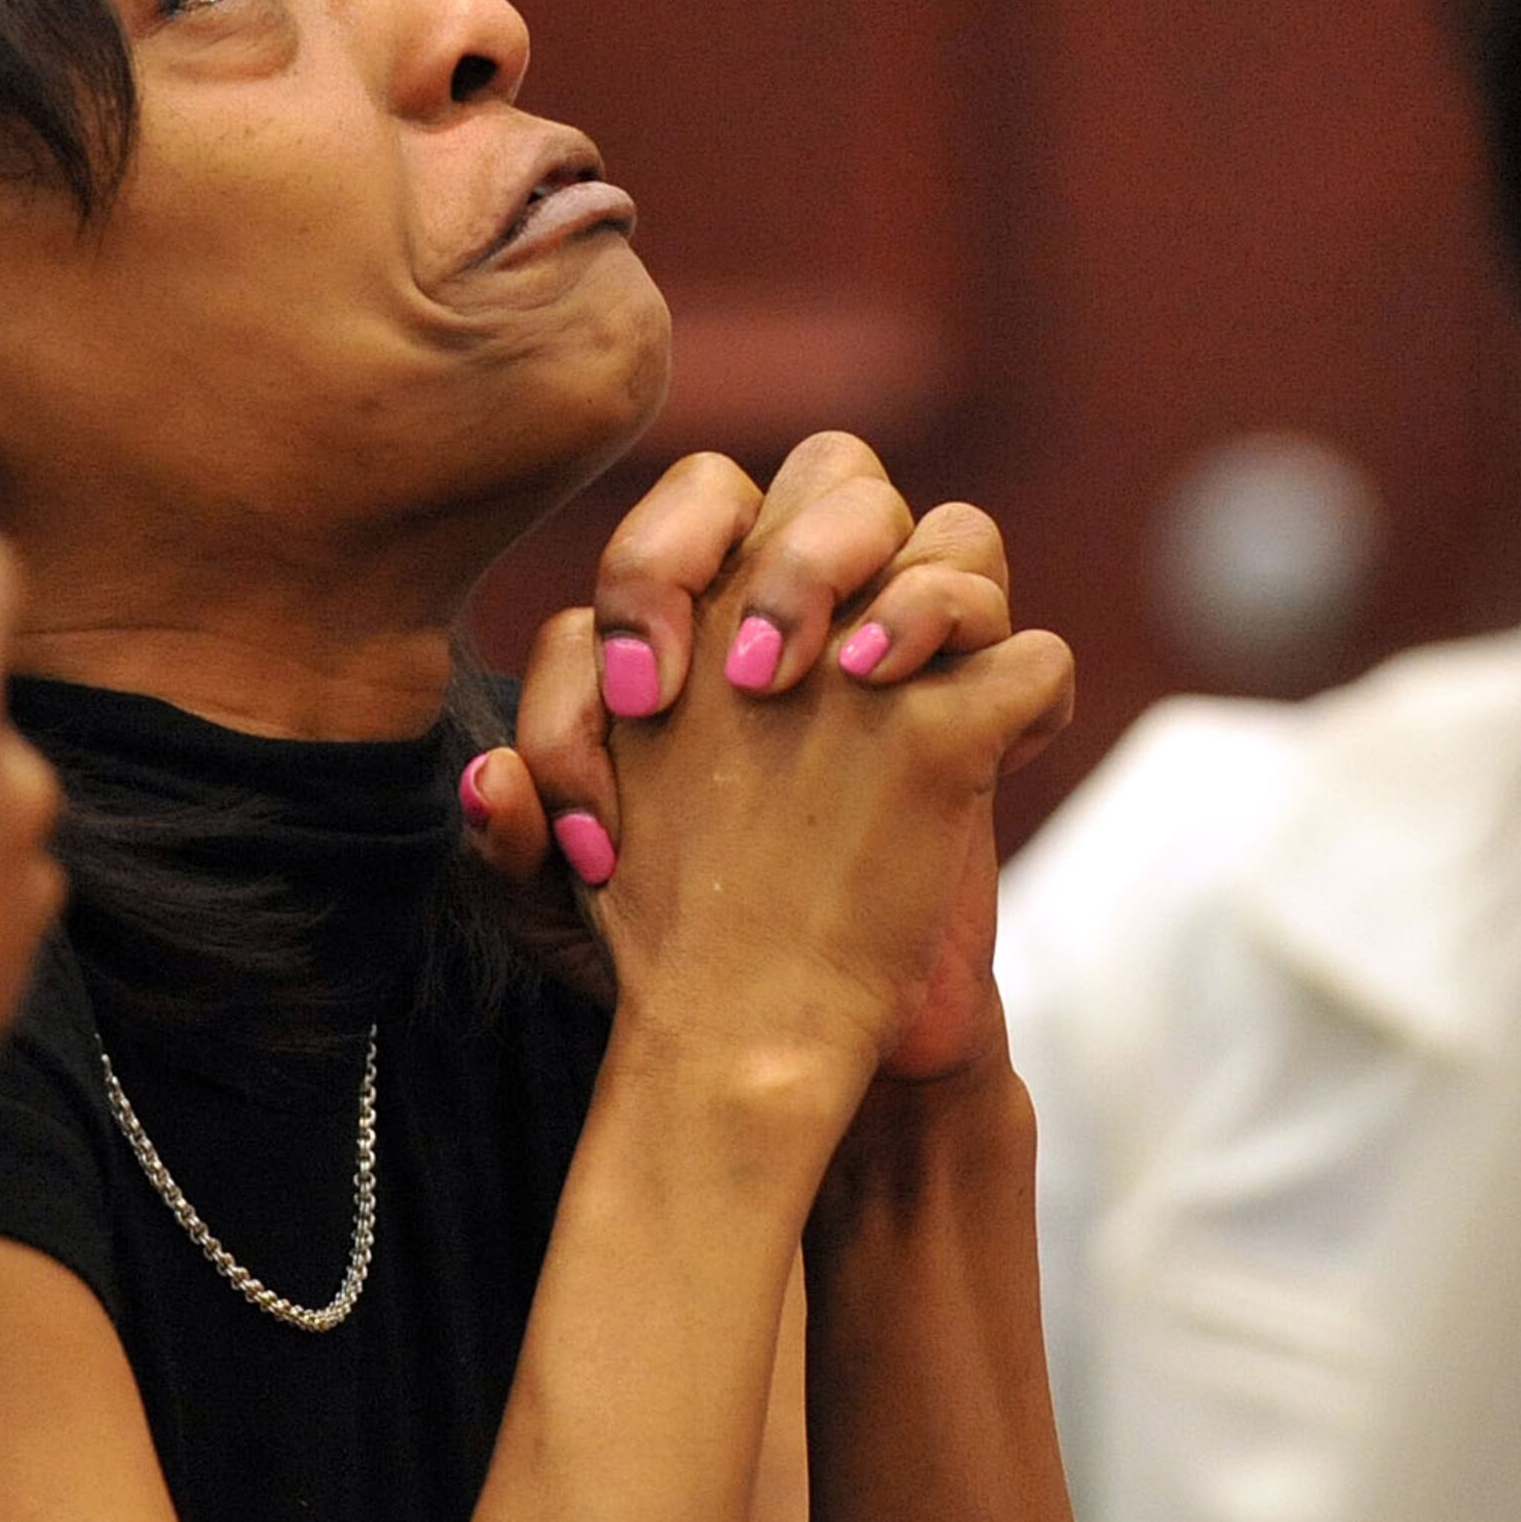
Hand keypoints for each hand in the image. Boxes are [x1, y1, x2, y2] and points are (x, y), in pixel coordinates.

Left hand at [526, 437, 1070, 1095]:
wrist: (788, 1050)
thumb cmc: (669, 951)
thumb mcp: (552, 910)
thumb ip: (506, 840)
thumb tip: (491, 783)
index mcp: (712, 611)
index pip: (700, 503)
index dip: (660, 567)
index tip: (640, 699)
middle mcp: (823, 614)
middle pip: (841, 471)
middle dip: (796, 554)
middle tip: (752, 678)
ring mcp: (917, 668)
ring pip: (951, 530)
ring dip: (901, 587)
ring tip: (850, 679)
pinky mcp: (990, 736)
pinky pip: (1029, 651)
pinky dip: (992, 666)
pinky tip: (938, 727)